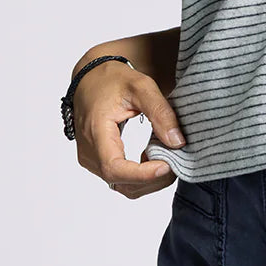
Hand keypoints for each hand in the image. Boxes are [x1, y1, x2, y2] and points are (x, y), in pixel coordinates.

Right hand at [70, 58, 184, 198]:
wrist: (91, 79)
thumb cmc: (113, 80)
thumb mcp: (141, 87)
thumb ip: (161, 112)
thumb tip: (177, 142)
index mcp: (95, 132)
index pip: (114, 168)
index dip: (142, 174)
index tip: (168, 165)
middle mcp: (88, 152)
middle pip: (121, 183)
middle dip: (153, 179)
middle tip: (176, 161)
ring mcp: (91, 160)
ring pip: (123, 186)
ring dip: (149, 180)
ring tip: (168, 159)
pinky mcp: (97, 162)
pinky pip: (121, 181)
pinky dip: (142, 177)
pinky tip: (156, 159)